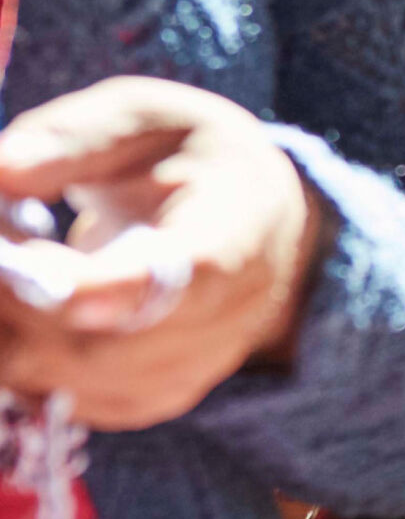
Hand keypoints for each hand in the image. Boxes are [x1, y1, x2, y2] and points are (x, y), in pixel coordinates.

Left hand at [0, 77, 330, 428]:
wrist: (264, 225)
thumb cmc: (194, 158)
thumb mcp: (146, 117)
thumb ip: (74, 139)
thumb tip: (0, 174)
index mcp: (233, 235)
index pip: (177, 278)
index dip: (100, 287)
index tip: (23, 272)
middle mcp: (224, 320)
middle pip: (104, 347)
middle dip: (16, 308)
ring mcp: (189, 368)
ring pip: (71, 383)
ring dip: (10, 335)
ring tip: (7, 278)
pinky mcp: (153, 397)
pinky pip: (67, 402)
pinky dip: (22, 362)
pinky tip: (17, 314)